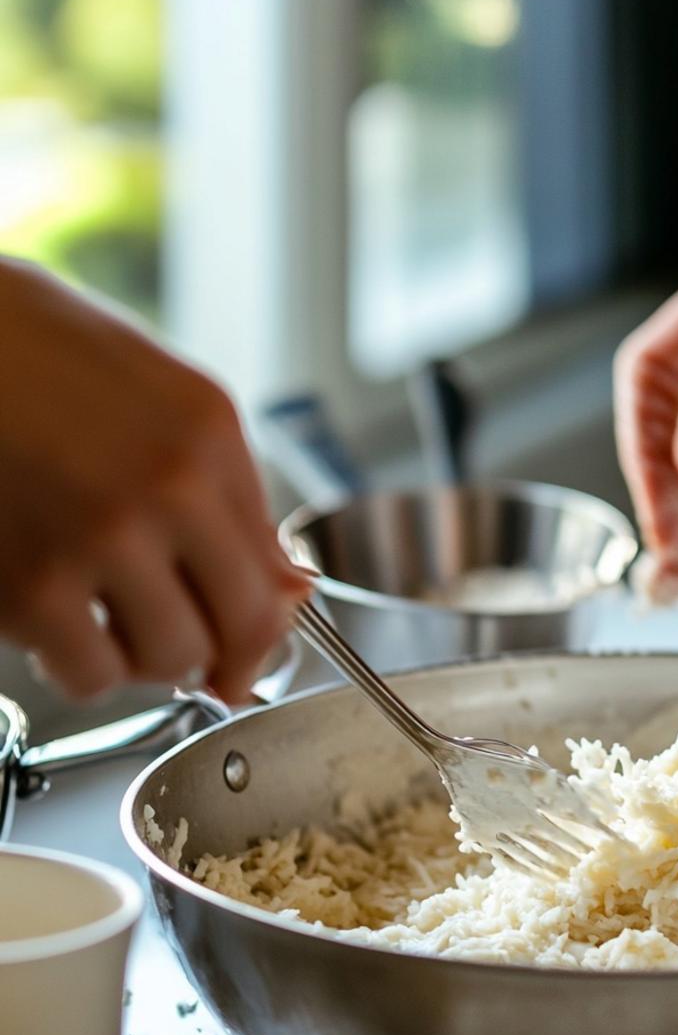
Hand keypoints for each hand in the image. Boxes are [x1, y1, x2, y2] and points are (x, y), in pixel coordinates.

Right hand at [0, 260, 309, 701]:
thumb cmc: (39, 357)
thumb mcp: (164, 399)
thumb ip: (232, 496)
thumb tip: (291, 589)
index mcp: (208, 438)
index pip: (275, 578)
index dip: (263, 630)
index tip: (243, 647)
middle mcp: (168, 488)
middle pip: (241, 630)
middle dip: (218, 652)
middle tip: (178, 637)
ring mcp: (100, 539)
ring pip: (171, 662)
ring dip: (145, 657)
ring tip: (109, 616)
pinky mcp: (30, 585)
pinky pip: (91, 676)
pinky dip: (81, 666)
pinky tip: (60, 623)